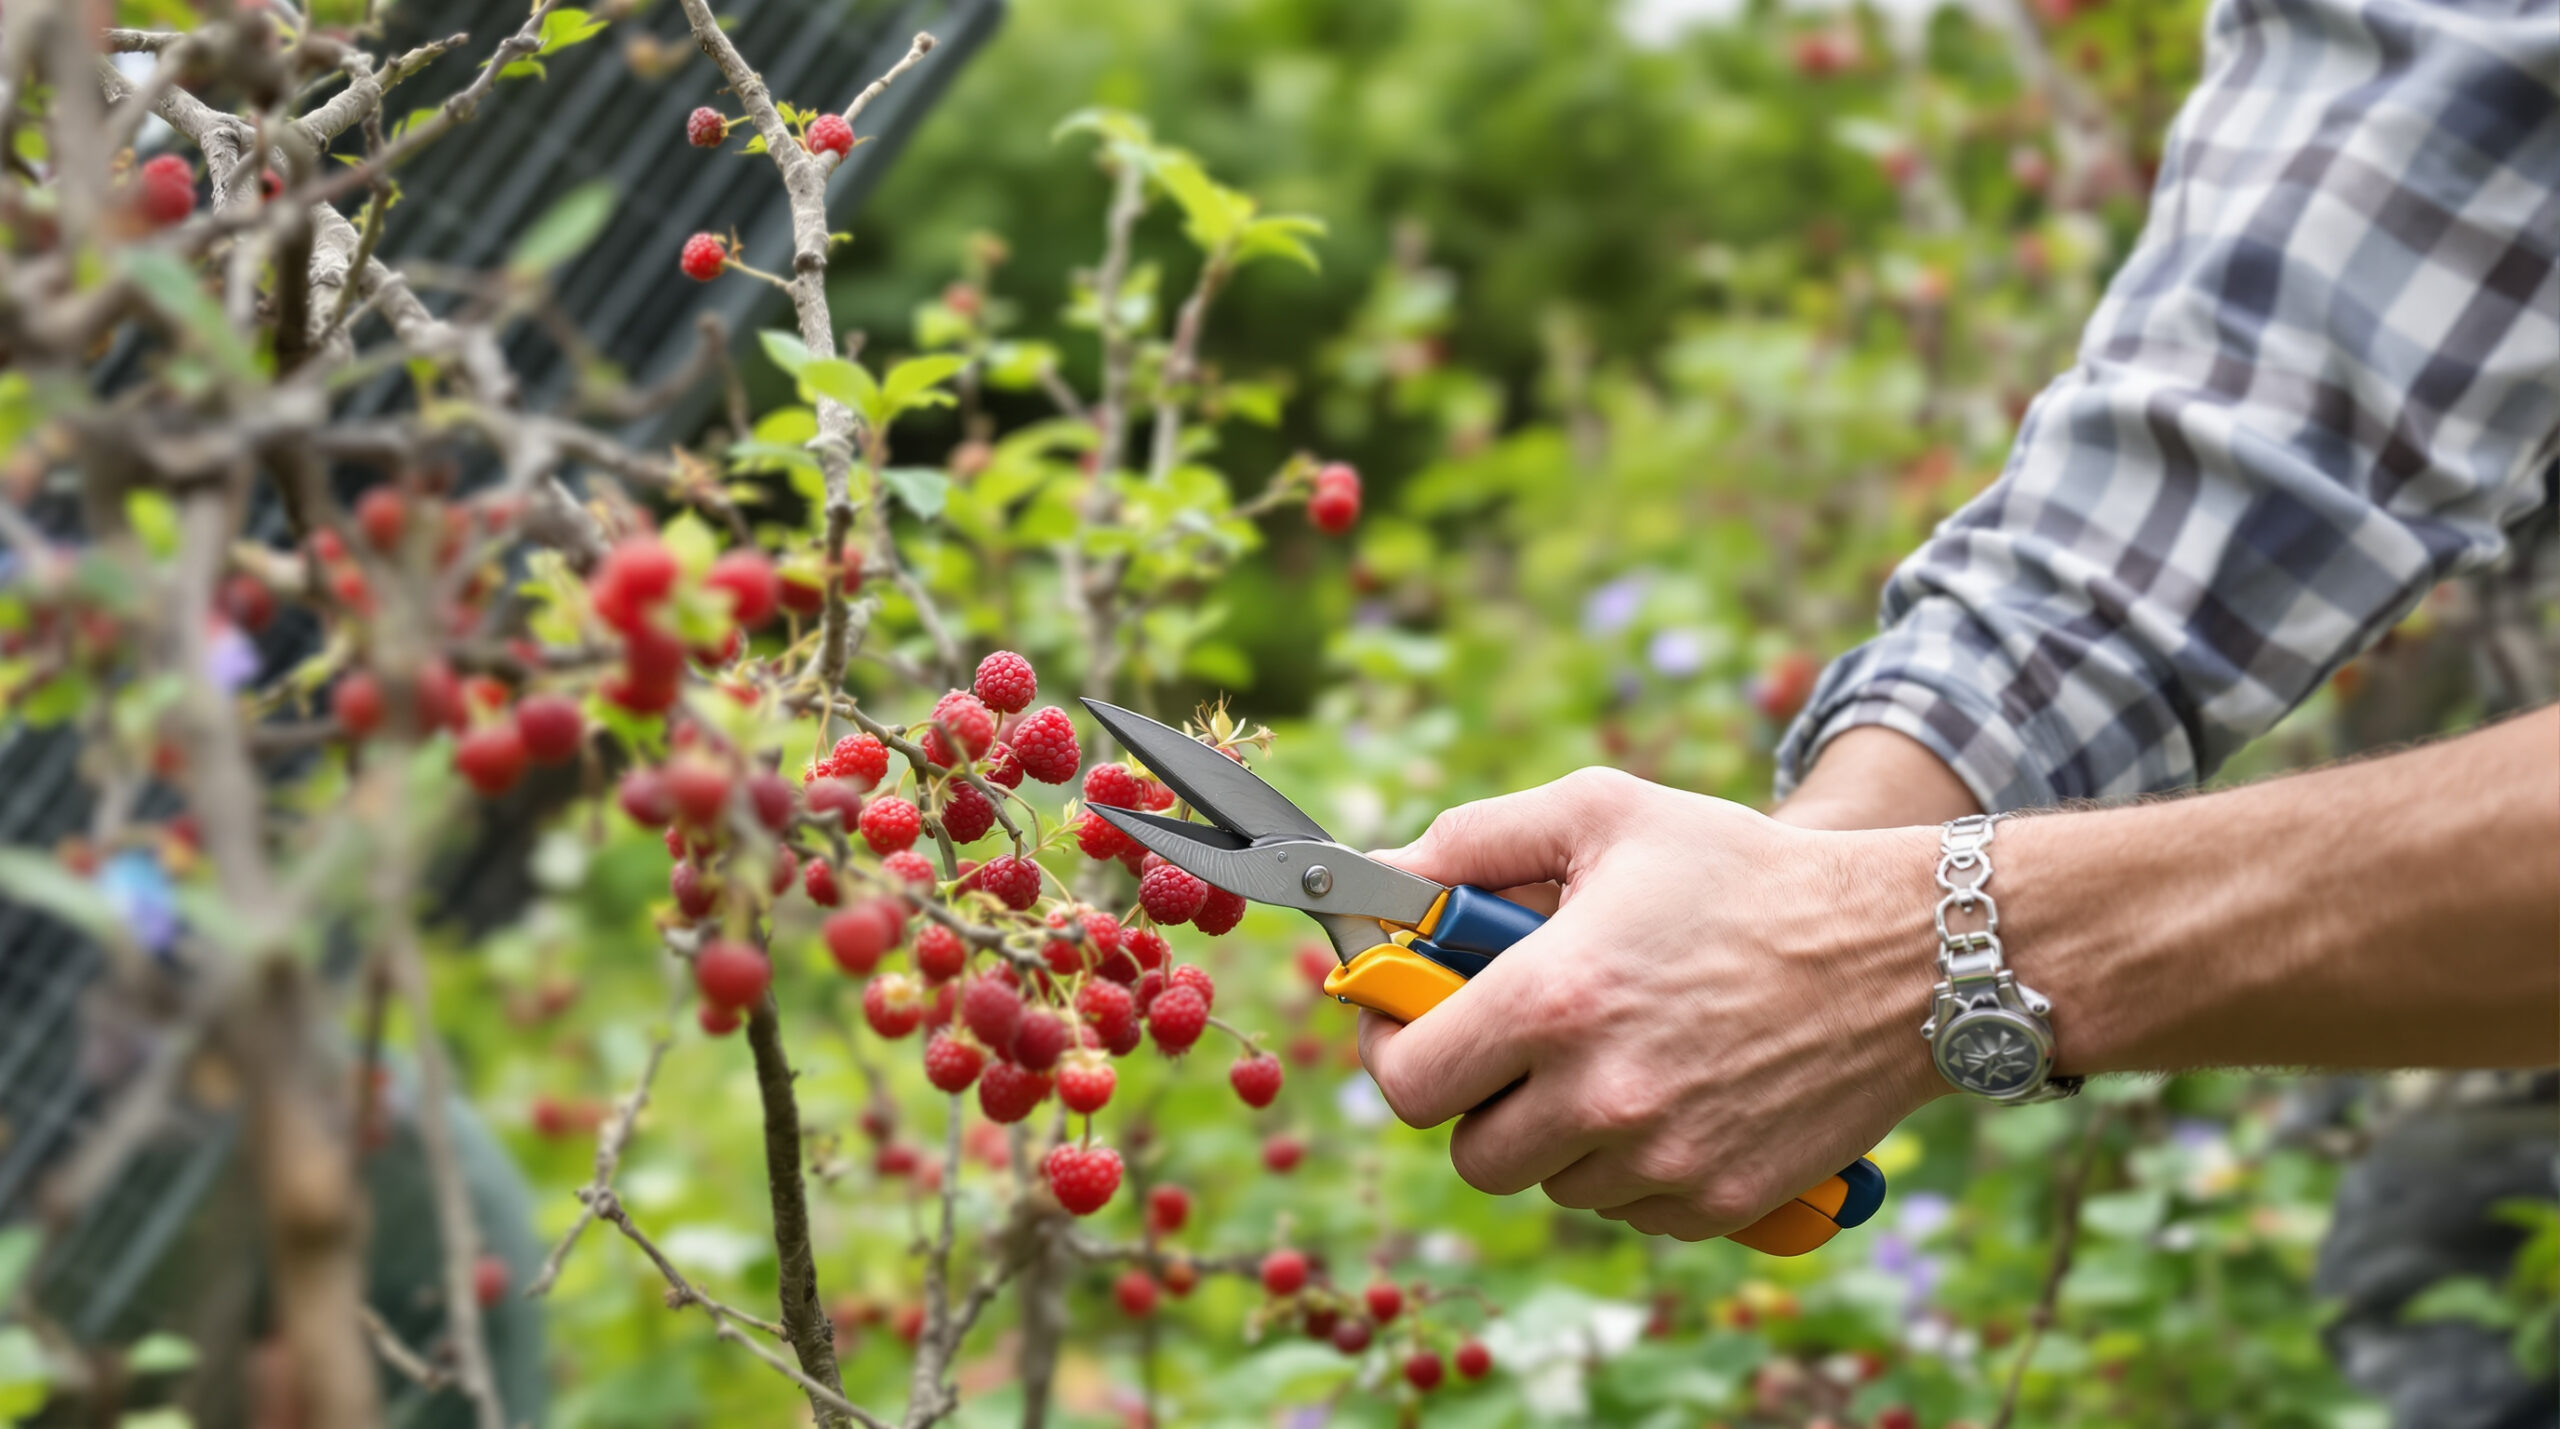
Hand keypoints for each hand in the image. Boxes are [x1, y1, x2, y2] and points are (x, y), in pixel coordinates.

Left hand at [1357, 768, 1944, 1240]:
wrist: (1902, 951)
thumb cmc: (1744, 871)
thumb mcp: (1604, 814)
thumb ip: (1474, 841)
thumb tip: (1382, 877)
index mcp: (1553, 998)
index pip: (1407, 1081)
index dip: (1394, 1050)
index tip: (1410, 1020)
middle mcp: (1599, 1094)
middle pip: (1470, 1153)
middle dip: (1478, 1099)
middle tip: (1511, 1045)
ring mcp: (1662, 1159)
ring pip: (1551, 1181)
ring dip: (1559, 1130)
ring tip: (1613, 1050)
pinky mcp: (1719, 1201)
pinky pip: (1628, 1206)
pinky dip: (1632, 1162)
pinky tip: (1674, 1088)